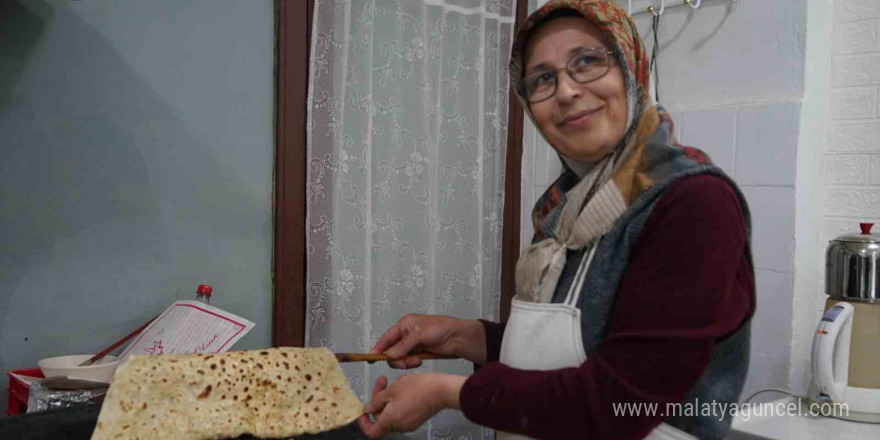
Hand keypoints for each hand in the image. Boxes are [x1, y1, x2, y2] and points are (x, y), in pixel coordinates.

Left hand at [358, 373, 465, 438]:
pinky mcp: (417, 419)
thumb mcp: (392, 390)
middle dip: (379, 400)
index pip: (372, 432)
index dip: (365, 423)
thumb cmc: (418, 388)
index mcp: (390, 420)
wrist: (442, 390)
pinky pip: (402, 413)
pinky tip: (404, 388)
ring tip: (396, 383)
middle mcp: (399, 426)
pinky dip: (398, 402)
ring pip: (392, 414)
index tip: (363, 412)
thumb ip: (377, 401)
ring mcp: (409, 423)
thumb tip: (368, 409)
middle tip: (382, 382)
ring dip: (389, 399)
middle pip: (382, 418)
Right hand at [371, 314, 485, 367]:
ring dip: (406, 362)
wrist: (457, 337)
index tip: (371, 358)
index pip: (386, 338)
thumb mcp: (419, 334)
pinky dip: (412, 363)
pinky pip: (409, 361)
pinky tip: (421, 360)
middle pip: (392, 351)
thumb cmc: (440, 328)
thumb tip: (389, 356)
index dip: (378, 348)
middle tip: (407, 362)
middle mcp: (406, 335)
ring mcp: (412, 345)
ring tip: (417, 361)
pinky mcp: (419, 353)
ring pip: (400, 358)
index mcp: (404, 325)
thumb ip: (403, 346)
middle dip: (397, 358)